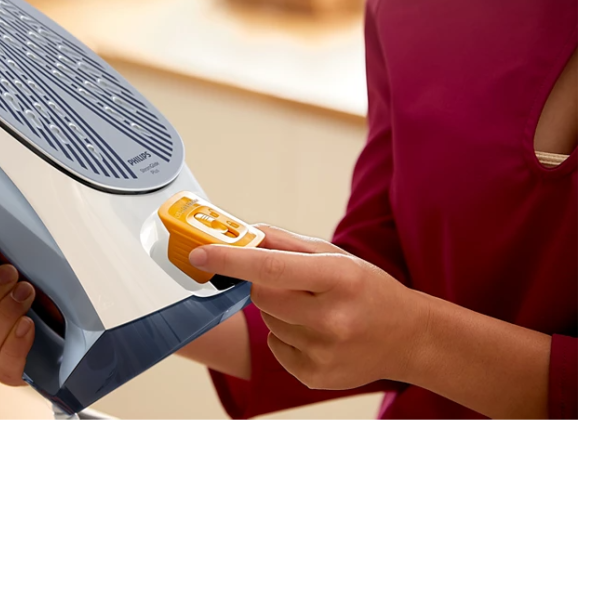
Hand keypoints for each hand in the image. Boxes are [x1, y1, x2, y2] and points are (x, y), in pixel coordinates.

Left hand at [189, 225, 426, 389]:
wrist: (410, 338)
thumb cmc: (367, 289)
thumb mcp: (334, 255)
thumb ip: (284, 243)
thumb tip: (241, 233)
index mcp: (338, 278)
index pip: (270, 268)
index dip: (230, 260)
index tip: (200, 254)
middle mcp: (332, 318)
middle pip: (261, 295)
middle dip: (263, 284)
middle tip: (293, 284)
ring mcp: (323, 352)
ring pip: (267, 321)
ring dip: (278, 310)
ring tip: (315, 310)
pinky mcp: (314, 376)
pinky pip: (275, 347)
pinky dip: (286, 337)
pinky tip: (316, 333)